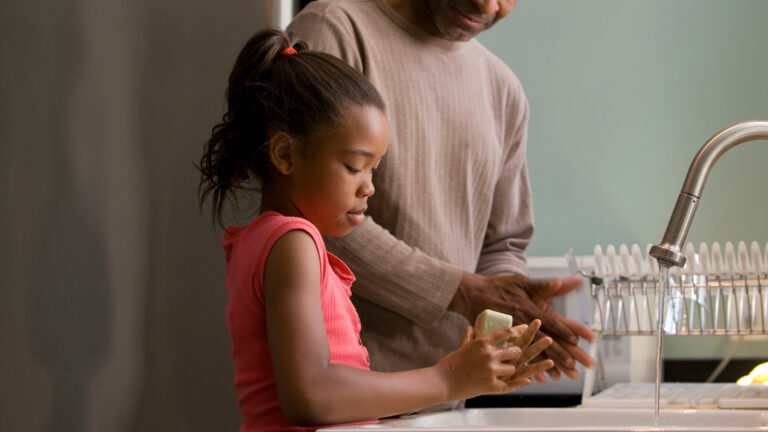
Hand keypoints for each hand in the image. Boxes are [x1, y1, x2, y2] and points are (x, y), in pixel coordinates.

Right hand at [437, 325, 523, 399]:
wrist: (442, 382)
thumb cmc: (450, 364)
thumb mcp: (461, 347)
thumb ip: (468, 337)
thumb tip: (470, 327)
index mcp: (482, 342)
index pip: (505, 333)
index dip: (516, 332)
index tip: (520, 333)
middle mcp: (489, 355)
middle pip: (514, 351)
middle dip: (516, 353)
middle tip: (515, 354)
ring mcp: (491, 370)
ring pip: (512, 368)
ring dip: (510, 370)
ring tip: (506, 371)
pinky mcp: (491, 385)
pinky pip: (509, 385)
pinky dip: (516, 384)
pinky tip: (525, 381)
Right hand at [448, 272, 594, 380]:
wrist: (472, 294)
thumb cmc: (498, 286)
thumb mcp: (521, 281)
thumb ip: (543, 285)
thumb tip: (561, 282)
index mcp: (527, 310)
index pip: (549, 323)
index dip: (563, 331)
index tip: (575, 340)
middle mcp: (520, 325)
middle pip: (543, 342)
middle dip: (559, 354)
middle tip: (573, 365)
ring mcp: (511, 335)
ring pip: (532, 353)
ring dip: (546, 365)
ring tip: (559, 375)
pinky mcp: (502, 342)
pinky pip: (517, 357)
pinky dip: (527, 367)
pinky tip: (536, 378)